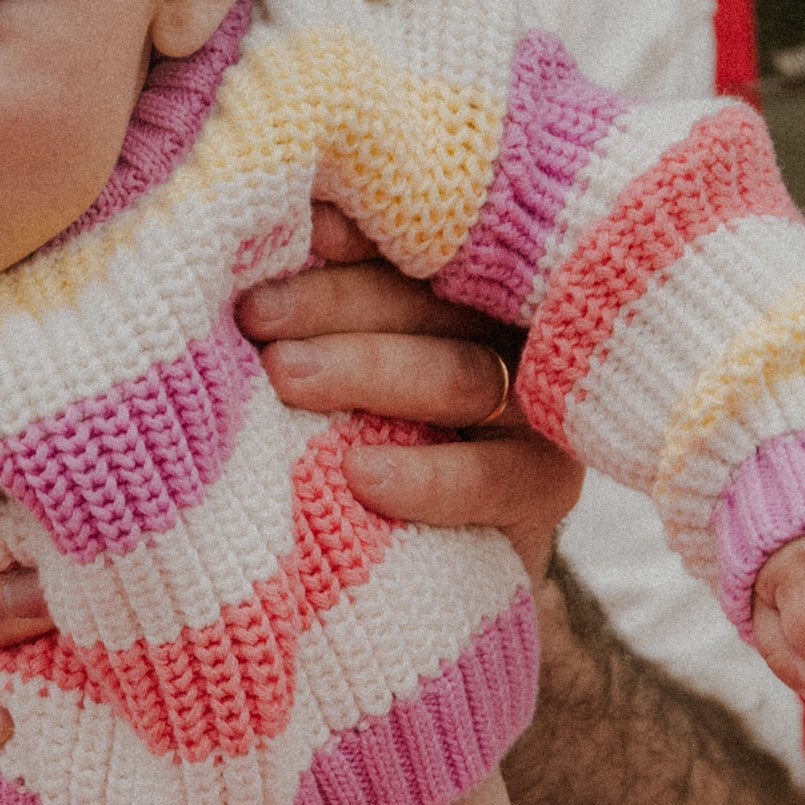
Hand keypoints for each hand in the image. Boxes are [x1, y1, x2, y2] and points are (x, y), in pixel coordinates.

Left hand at [237, 204, 583, 572]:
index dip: (364, 233)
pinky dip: (425, 476)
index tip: (305, 232)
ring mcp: (537, 407)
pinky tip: (359, 475)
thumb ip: (319, 310)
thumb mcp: (332, 371)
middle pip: (432, 300)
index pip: (418, 244)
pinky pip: (490, 476)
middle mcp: (511, 332)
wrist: (419, 574)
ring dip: (369, 371)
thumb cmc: (353, 444)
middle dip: (336, 303)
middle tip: (257, 316)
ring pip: (460, 374)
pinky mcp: (547, 482)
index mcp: (463, 286)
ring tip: (286, 378)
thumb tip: (293, 230)